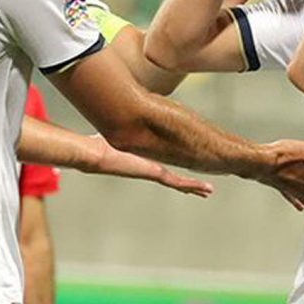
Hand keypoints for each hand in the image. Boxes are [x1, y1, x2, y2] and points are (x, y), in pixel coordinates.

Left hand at [91, 135, 213, 195]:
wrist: (95, 154)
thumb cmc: (100, 143)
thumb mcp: (117, 131)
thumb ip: (121, 124)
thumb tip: (116, 111)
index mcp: (144, 162)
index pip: (164, 167)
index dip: (176, 169)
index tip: (185, 172)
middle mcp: (150, 170)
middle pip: (174, 179)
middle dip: (189, 184)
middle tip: (203, 189)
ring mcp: (152, 173)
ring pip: (179, 183)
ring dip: (194, 186)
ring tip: (208, 192)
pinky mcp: (154, 174)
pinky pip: (176, 181)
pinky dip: (191, 184)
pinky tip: (203, 188)